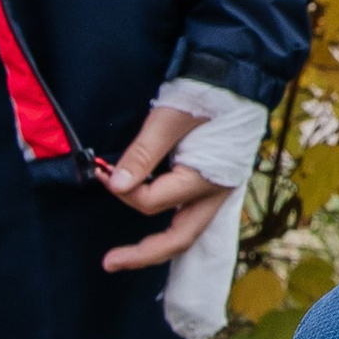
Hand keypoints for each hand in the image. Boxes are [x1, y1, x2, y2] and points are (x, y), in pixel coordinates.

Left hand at [98, 102, 233, 273]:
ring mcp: (217, 191)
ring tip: (124, 256)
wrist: (238, 75)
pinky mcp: (213, 183)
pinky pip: (189, 216)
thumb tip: (115, 185)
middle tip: (108, 263)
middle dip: (143, 254)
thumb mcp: (170, 118)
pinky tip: (150, 228)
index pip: (152, 201)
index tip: (100, 171)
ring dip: (155, 247)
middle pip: (179, 239)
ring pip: (187, 232)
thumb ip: (143, 153)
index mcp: (206, 179)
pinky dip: (168, 226)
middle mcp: (215, 192)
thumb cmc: (206, 92)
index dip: (122, 190)